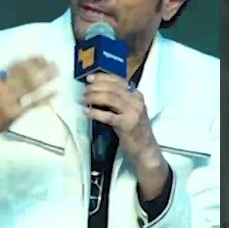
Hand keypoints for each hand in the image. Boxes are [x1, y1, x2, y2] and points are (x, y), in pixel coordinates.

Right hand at [0, 43, 57, 152]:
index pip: (14, 66)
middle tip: (52, 62)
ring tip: (56, 71)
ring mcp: (10, 103)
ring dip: (45, 79)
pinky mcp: (15, 115)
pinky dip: (43, 99)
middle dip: (40, 67)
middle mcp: (2, 90)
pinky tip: (54, 92)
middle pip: (25, 75)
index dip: (29, 60)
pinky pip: (32, 106)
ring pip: (30, 88)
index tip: (40, 56)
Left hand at [81, 73, 169, 197]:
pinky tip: (86, 112)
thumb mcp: (129, 111)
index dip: (102, 77)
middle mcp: (136, 101)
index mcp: (137, 95)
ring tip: (83, 100)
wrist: (145, 149)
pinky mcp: (127, 125)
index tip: (89, 78)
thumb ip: (118, 100)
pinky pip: (108, 116)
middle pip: (113, 88)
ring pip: (110, 99)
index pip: (119, 80)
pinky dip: (95, 112)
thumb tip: (97, 90)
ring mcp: (133, 112)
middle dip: (95, 87)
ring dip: (94, 97)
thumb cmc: (134, 130)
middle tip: (83, 91)